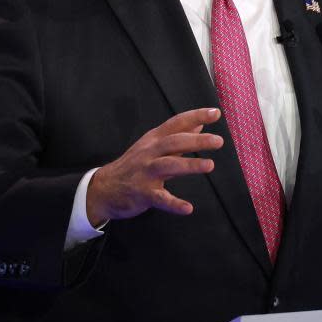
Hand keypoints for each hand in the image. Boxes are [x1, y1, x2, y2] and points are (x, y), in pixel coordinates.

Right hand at [86, 108, 222, 225]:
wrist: (103, 188)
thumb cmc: (133, 165)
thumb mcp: (152, 146)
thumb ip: (177, 137)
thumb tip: (199, 124)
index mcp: (153, 139)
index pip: (176, 123)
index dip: (196, 116)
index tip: (215, 113)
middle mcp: (150, 153)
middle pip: (174, 142)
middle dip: (196, 141)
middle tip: (218, 140)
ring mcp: (145, 173)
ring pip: (169, 165)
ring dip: (189, 165)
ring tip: (210, 165)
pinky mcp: (142, 193)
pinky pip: (160, 199)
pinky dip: (174, 204)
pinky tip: (187, 208)